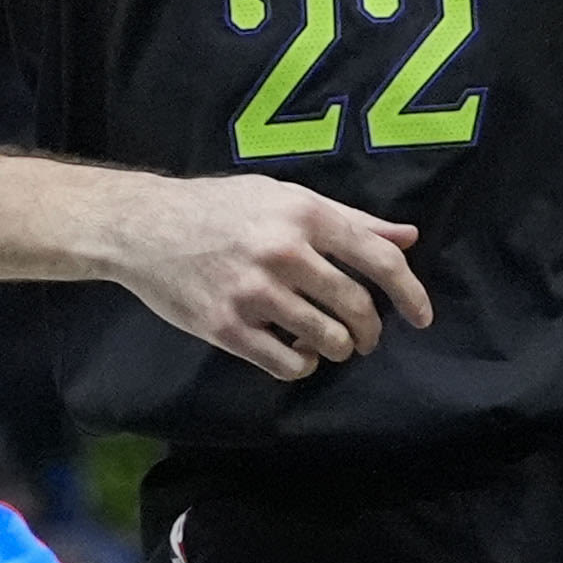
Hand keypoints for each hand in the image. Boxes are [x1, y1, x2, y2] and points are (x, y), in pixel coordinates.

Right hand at [112, 173, 431, 382]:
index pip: (378, 259)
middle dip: (371, 331)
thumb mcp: (283, 197)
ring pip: (327, 339)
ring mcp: (253, 291)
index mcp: (302, 214)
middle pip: (356, 306)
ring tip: (328, 342)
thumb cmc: (217, 207)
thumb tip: (408, 237)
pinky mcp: (226, 326)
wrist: (141, 226)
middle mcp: (282, 252)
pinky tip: (295, 352)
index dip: (410, 293)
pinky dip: (302, 365)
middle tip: (366, 337)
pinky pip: (287, 363)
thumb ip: (347, 219)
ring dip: (338, 348)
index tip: (421, 317)